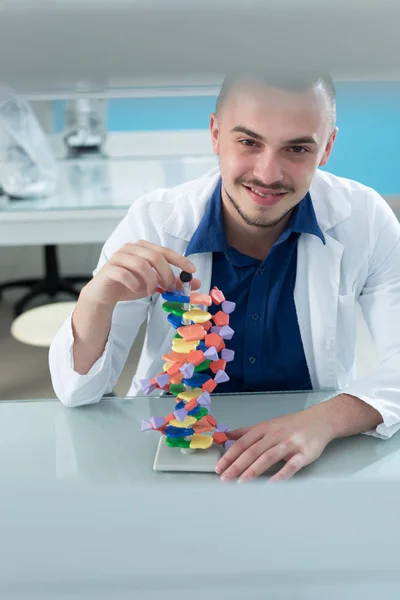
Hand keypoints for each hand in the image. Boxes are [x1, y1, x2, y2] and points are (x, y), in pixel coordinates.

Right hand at [81, 240, 200, 305]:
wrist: (104, 294)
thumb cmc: (130, 285)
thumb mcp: (155, 284)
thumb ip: (173, 283)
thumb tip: (196, 283)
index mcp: (143, 248)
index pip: (165, 251)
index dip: (179, 260)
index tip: (192, 270)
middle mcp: (130, 248)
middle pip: (155, 256)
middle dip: (166, 274)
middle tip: (169, 288)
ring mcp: (118, 257)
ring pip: (141, 265)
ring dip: (150, 281)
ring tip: (151, 292)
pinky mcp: (108, 269)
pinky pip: (124, 274)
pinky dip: (134, 284)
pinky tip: (137, 290)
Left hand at [215, 405, 335, 482]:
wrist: (319, 420)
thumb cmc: (291, 425)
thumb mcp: (266, 424)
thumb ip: (246, 432)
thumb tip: (225, 436)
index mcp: (264, 429)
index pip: (242, 443)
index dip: (229, 455)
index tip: (218, 468)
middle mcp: (274, 435)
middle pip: (252, 451)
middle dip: (237, 465)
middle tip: (224, 479)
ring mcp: (290, 444)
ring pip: (268, 457)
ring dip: (254, 470)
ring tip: (241, 482)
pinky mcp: (304, 453)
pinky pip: (292, 465)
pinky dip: (281, 474)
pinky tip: (272, 484)